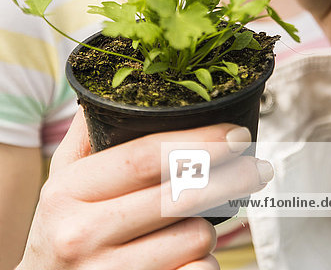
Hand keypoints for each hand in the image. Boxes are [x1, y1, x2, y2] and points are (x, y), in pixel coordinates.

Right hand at [17, 107, 272, 269]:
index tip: (235, 133)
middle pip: (179, 196)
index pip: (145, 157)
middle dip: (231, 177)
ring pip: (194, 237)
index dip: (199, 142)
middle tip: (258, 166)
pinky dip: (203, 261)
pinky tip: (189, 254)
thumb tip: (117, 88)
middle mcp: (82, 232)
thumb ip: (88, 134)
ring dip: (208, 225)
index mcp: (69, 189)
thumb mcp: (63, 177)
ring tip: (195, 220)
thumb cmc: (61, 226)